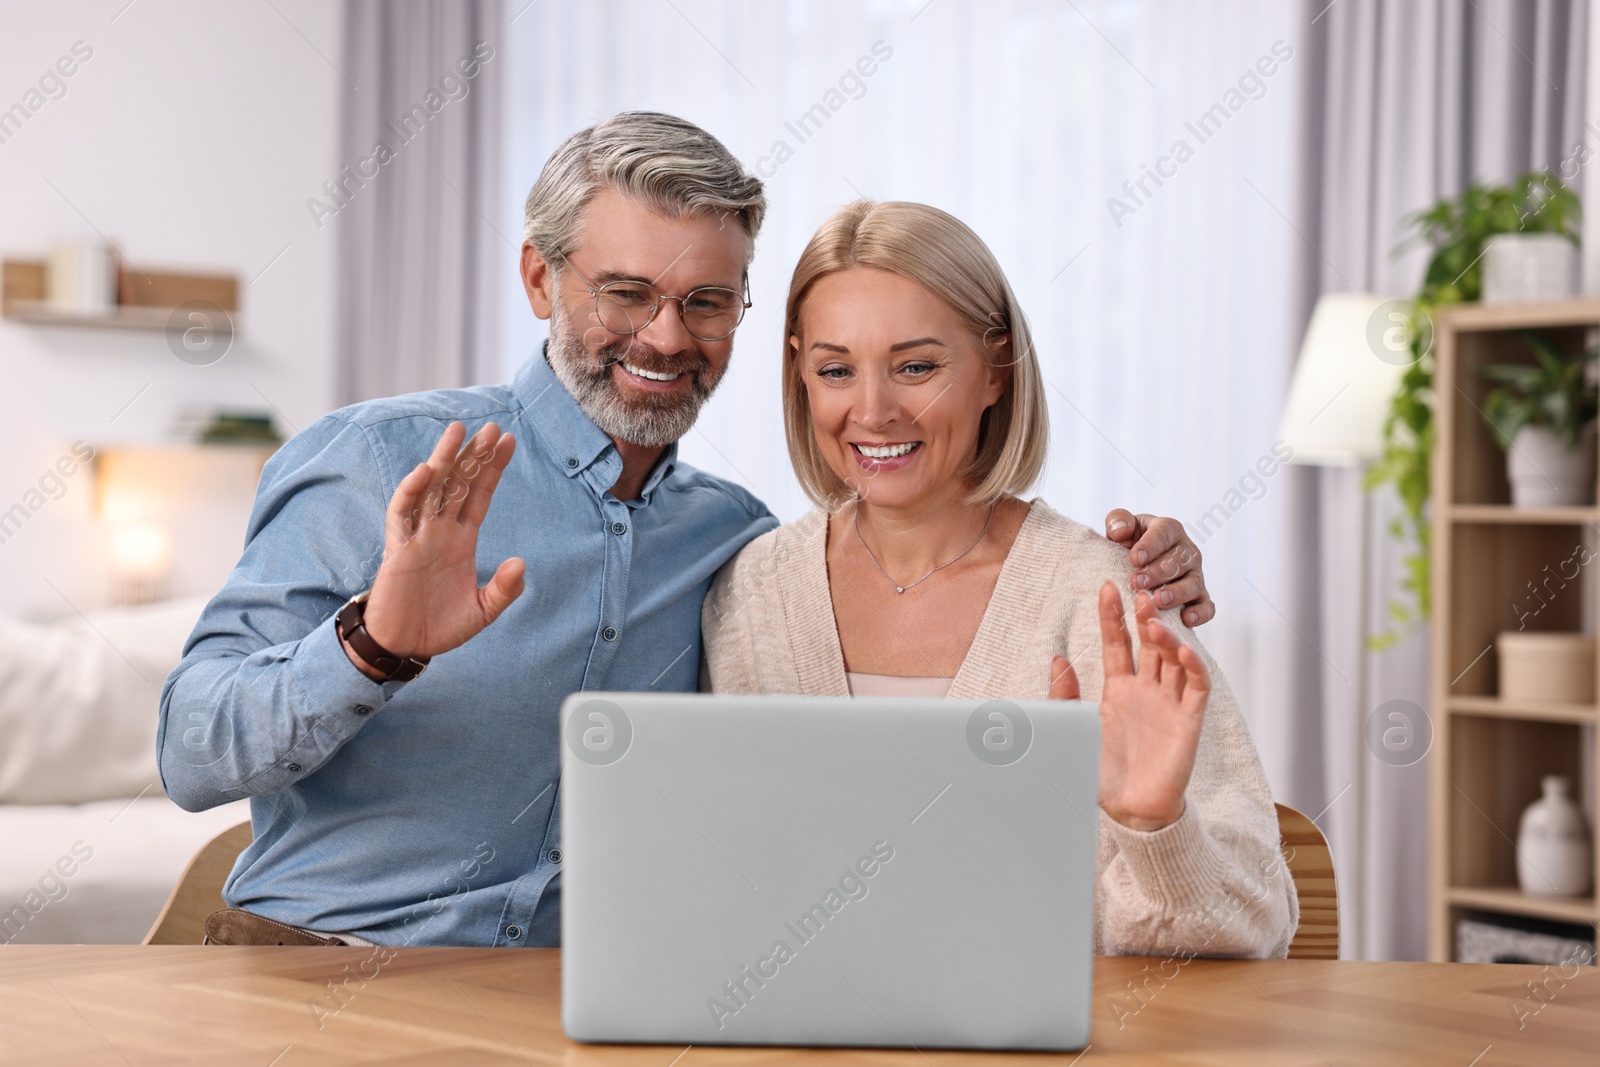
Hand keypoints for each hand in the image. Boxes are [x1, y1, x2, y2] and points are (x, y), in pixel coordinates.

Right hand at [352, 422, 524, 673]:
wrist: (404, 646)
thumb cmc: (440, 627)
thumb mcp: (482, 611)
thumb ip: (504, 589)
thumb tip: (520, 562)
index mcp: (462, 540)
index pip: (480, 495)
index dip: (493, 469)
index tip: (507, 441)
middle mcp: (441, 531)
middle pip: (459, 483)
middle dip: (474, 456)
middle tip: (491, 427)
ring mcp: (418, 536)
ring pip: (431, 489)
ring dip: (444, 460)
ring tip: (458, 432)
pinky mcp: (397, 548)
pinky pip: (402, 514)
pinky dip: (411, 491)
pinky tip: (426, 471)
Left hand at [1049, 581, 1209, 831]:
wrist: (1128, 812)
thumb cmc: (1100, 773)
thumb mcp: (1072, 729)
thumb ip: (1063, 697)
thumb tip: (1057, 658)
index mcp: (1118, 689)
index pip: (1118, 643)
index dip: (1113, 617)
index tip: (1107, 587)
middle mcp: (1146, 691)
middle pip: (1150, 644)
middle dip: (1145, 617)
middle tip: (1140, 592)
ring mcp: (1169, 704)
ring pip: (1174, 659)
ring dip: (1167, 637)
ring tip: (1154, 620)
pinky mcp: (1189, 722)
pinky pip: (1197, 688)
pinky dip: (1194, 668)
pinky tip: (1184, 651)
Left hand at [1104, 510, 1213, 625]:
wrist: (1135, 568)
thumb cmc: (1128, 546)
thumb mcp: (1120, 530)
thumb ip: (1118, 521)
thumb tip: (1120, 530)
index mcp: (1168, 530)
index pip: (1163, 533)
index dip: (1150, 546)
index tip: (1134, 559)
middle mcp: (1186, 552)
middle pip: (1179, 560)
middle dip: (1158, 572)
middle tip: (1137, 582)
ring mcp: (1195, 575)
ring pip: (1193, 583)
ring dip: (1176, 593)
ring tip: (1158, 599)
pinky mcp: (1200, 597)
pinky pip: (1207, 606)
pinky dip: (1200, 613)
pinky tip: (1186, 619)